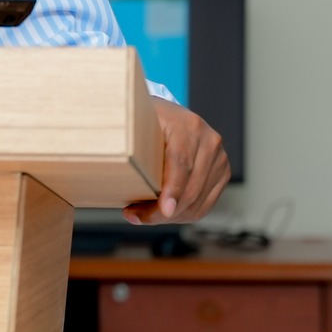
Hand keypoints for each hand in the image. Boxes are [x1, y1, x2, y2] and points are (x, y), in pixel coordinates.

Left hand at [126, 97, 230, 224]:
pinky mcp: (222, 173)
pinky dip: (181, 215)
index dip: (172, 190)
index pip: (181, 162)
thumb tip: (109, 161)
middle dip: (161, 211)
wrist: (170, 115)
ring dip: (168, 217)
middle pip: (190, 188)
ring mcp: (219, 158)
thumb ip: (127, 139)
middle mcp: (209, 141)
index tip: (164, 209)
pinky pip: (203, 205)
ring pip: (196, 202)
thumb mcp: (136, 120)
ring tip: (143, 214)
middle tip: (134, 215)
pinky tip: (161, 213)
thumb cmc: (148, 119)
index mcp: (188, 125)